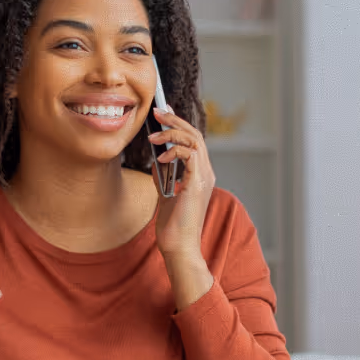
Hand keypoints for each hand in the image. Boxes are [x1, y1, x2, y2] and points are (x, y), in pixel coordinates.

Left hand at [148, 104, 215, 258]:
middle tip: (157, 111)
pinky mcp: (198, 183)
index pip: (193, 141)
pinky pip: (190, 154)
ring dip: (172, 132)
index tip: (164, 114)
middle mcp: (206, 173)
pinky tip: (161, 158)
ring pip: (194, 140)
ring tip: (154, 134)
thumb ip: (163, 178)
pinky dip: (174, 150)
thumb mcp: (165, 196)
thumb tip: (156, 162)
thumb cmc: (173, 228)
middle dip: (175, 120)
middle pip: (195, 134)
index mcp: (200, 176)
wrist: (179, 248)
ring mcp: (204, 177)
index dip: (179, 125)